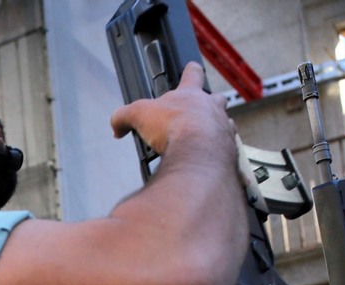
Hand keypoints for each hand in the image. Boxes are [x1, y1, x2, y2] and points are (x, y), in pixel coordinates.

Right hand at [110, 61, 236, 162]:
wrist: (198, 152)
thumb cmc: (174, 127)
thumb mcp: (138, 115)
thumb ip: (124, 116)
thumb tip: (116, 126)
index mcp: (191, 95)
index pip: (193, 74)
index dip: (191, 70)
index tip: (192, 67)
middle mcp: (211, 107)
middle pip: (216, 98)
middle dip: (210, 102)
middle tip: (199, 111)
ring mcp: (222, 126)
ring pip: (224, 122)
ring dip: (216, 127)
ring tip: (204, 138)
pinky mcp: (228, 147)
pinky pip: (227, 146)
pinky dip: (219, 150)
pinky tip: (209, 157)